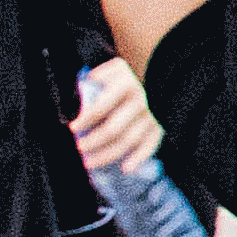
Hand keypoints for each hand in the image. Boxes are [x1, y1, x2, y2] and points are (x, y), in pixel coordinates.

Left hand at [67, 57, 162, 181]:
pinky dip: (139, 158)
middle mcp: (141, 101)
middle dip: (93, 142)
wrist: (163, 73)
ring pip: (129, 141)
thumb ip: (98, 77)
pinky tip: (125, 168)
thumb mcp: (114, 68)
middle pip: (113, 129)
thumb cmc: (130, 74)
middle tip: (80, 148)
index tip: (73, 128)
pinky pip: (150, 145)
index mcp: (126, 85)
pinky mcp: (161, 126)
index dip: (85, 120)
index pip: (101, 107)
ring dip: (108, 155)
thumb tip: (84, 91)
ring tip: (90, 162)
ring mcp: (153, 116)